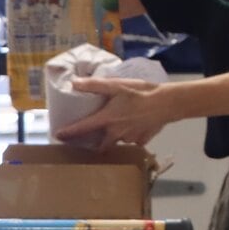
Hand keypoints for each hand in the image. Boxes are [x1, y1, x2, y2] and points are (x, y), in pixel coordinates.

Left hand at [55, 76, 172, 147]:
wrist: (169, 103)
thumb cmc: (142, 93)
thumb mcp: (117, 85)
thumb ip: (95, 85)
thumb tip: (74, 84)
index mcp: (107, 119)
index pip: (82, 129)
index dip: (68, 133)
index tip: (58, 136)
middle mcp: (117, 132)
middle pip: (101, 145)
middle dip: (96, 145)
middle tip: (93, 140)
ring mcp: (131, 138)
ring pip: (119, 141)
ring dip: (116, 138)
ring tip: (119, 128)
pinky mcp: (144, 140)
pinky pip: (134, 142)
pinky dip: (132, 137)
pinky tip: (136, 127)